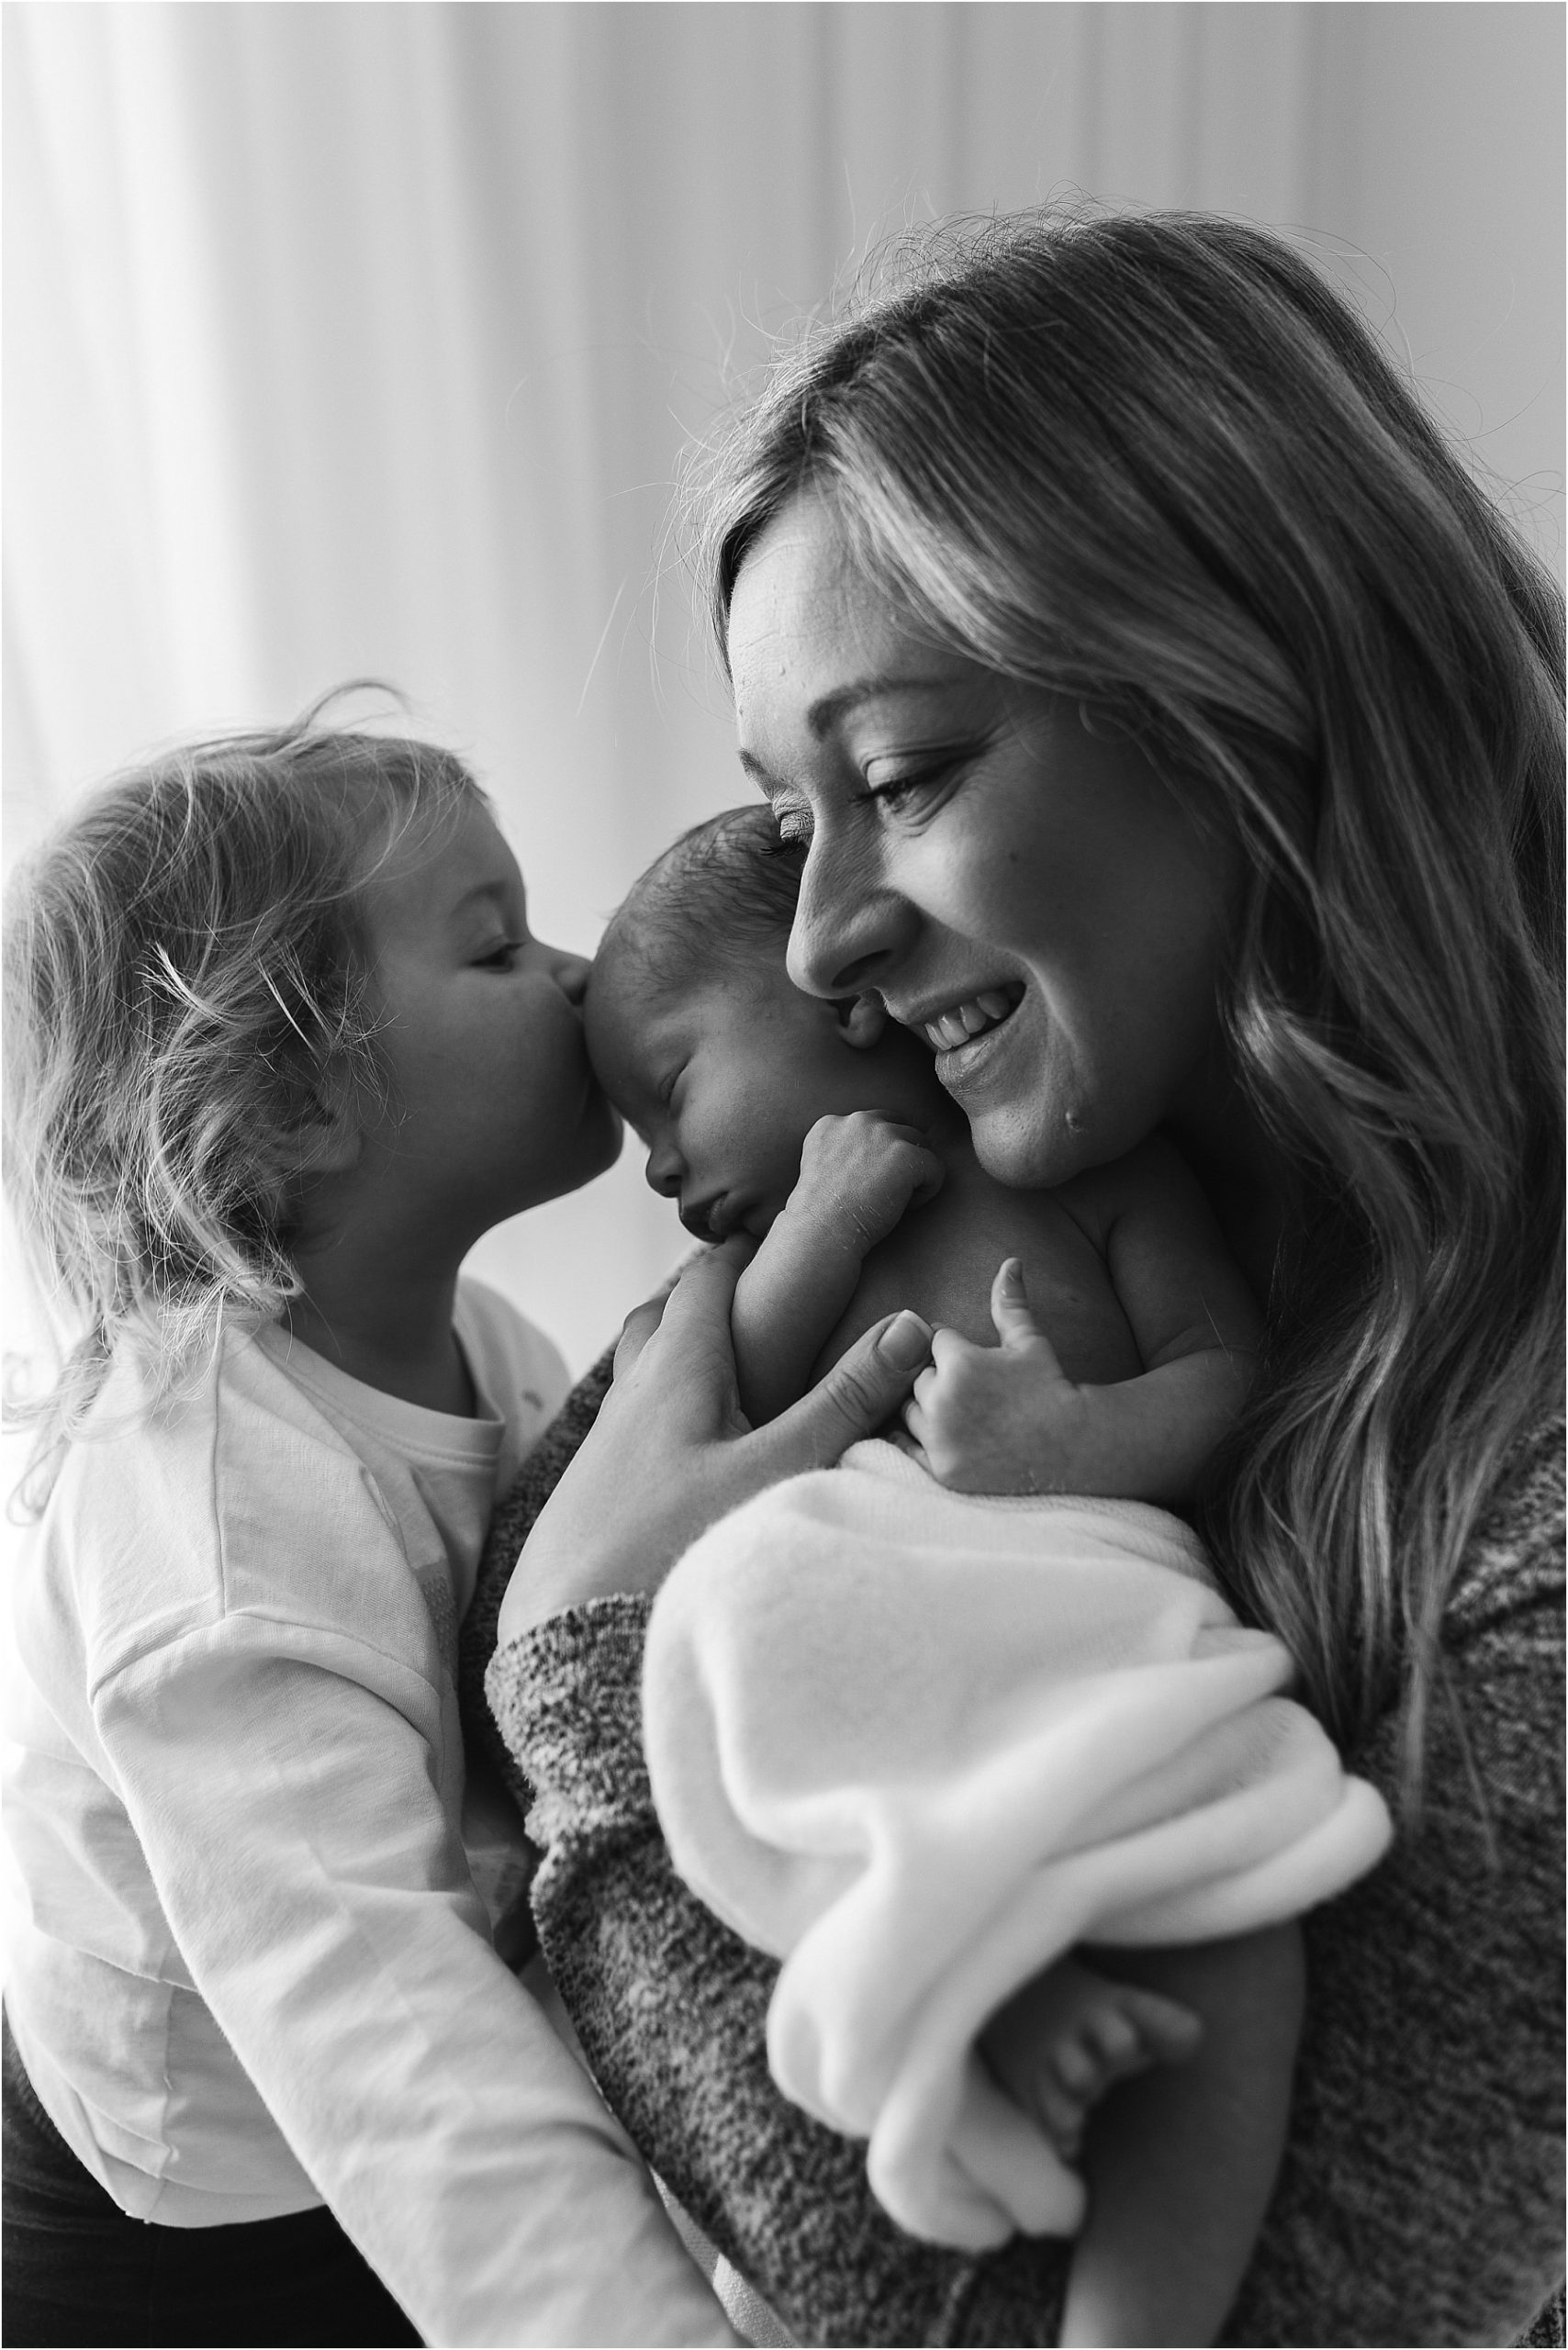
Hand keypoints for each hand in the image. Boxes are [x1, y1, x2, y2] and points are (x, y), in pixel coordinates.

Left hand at [497, 1239, 932, 1642]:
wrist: (568, 1620)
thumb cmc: (675, 1539)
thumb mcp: (779, 1468)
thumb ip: (843, 1400)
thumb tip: (911, 1326)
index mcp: (675, 1366)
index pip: (704, 1280)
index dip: (740, 1252)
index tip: (773, 1236)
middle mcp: (632, 1389)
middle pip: (662, 1315)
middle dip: (703, 1294)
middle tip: (747, 1288)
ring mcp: (608, 1438)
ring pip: (642, 1367)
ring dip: (679, 1349)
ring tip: (725, 1358)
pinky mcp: (596, 1483)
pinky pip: (632, 1415)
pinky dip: (664, 1401)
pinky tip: (691, 1439)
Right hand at [787, 1111, 944, 1258]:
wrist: (822, 1229)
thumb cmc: (822, 1213)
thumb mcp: (823, 1167)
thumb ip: (845, 1151)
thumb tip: (878, 1158)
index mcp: (832, 1124)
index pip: (871, 1125)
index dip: (878, 1152)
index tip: (870, 1179)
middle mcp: (858, 1121)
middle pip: (898, 1128)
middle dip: (900, 1156)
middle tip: (888, 1189)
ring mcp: (883, 1135)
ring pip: (919, 1144)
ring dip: (914, 1170)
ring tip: (897, 1199)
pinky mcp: (906, 1154)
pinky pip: (935, 1167)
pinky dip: (929, 1189)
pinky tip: (908, 1207)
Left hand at [903, 1257, 1084, 1492]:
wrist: (1073, 1448)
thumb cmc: (1051, 1388)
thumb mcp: (1029, 1341)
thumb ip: (1009, 1302)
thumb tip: (1010, 1261)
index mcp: (960, 1363)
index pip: (934, 1342)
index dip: (955, 1350)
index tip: (977, 1364)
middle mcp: (943, 1399)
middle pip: (918, 1376)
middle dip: (939, 1379)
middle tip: (973, 1392)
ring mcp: (940, 1438)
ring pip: (909, 1409)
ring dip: (927, 1408)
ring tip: (964, 1414)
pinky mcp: (941, 1469)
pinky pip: (905, 1446)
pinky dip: (915, 1438)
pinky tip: (939, 1434)